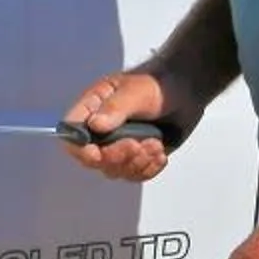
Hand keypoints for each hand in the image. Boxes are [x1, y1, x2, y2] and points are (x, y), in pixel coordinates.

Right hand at [61, 67, 202, 182]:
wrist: (186, 91)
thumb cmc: (158, 83)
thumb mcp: (137, 91)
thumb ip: (116, 107)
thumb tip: (95, 124)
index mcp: (93, 109)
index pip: (72, 133)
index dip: (79, 149)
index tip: (97, 153)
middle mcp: (102, 131)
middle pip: (93, 159)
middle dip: (117, 157)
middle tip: (137, 145)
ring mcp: (119, 145)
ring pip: (115, 170)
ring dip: (137, 163)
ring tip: (154, 144)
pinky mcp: (137, 157)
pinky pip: (135, 175)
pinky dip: (149, 168)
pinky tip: (159, 152)